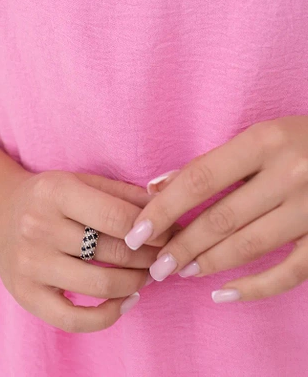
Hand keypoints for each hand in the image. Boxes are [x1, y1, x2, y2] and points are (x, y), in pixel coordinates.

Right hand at [0, 167, 179, 332]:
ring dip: (135, 283)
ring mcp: (30, 263)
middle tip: (163, 257)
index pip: (117, 217)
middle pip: (112, 251)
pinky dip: (108, 315)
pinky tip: (125, 301)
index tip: (169, 235)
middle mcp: (38, 226)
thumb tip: (167, 208)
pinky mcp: (25, 294)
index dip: (151, 230)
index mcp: (55, 191)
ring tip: (146, 275)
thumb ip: (123, 194)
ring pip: (100, 284)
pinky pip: (74, 319)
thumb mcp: (80, 181)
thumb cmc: (49, 196)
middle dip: (149, 257)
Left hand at [123, 116, 307, 302]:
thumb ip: (213, 162)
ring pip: (250, 246)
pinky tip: (225, 292)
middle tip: (155, 265)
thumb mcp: (260, 137)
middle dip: (182, 245)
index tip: (137, 231)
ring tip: (181, 271)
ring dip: (210, 263)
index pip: (201, 179)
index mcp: (265, 140)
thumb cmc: (300, 140)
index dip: (164, 209)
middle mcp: (290, 173)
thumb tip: (157, 188)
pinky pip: (289, 272)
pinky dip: (255, 287)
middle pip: (222, 218)